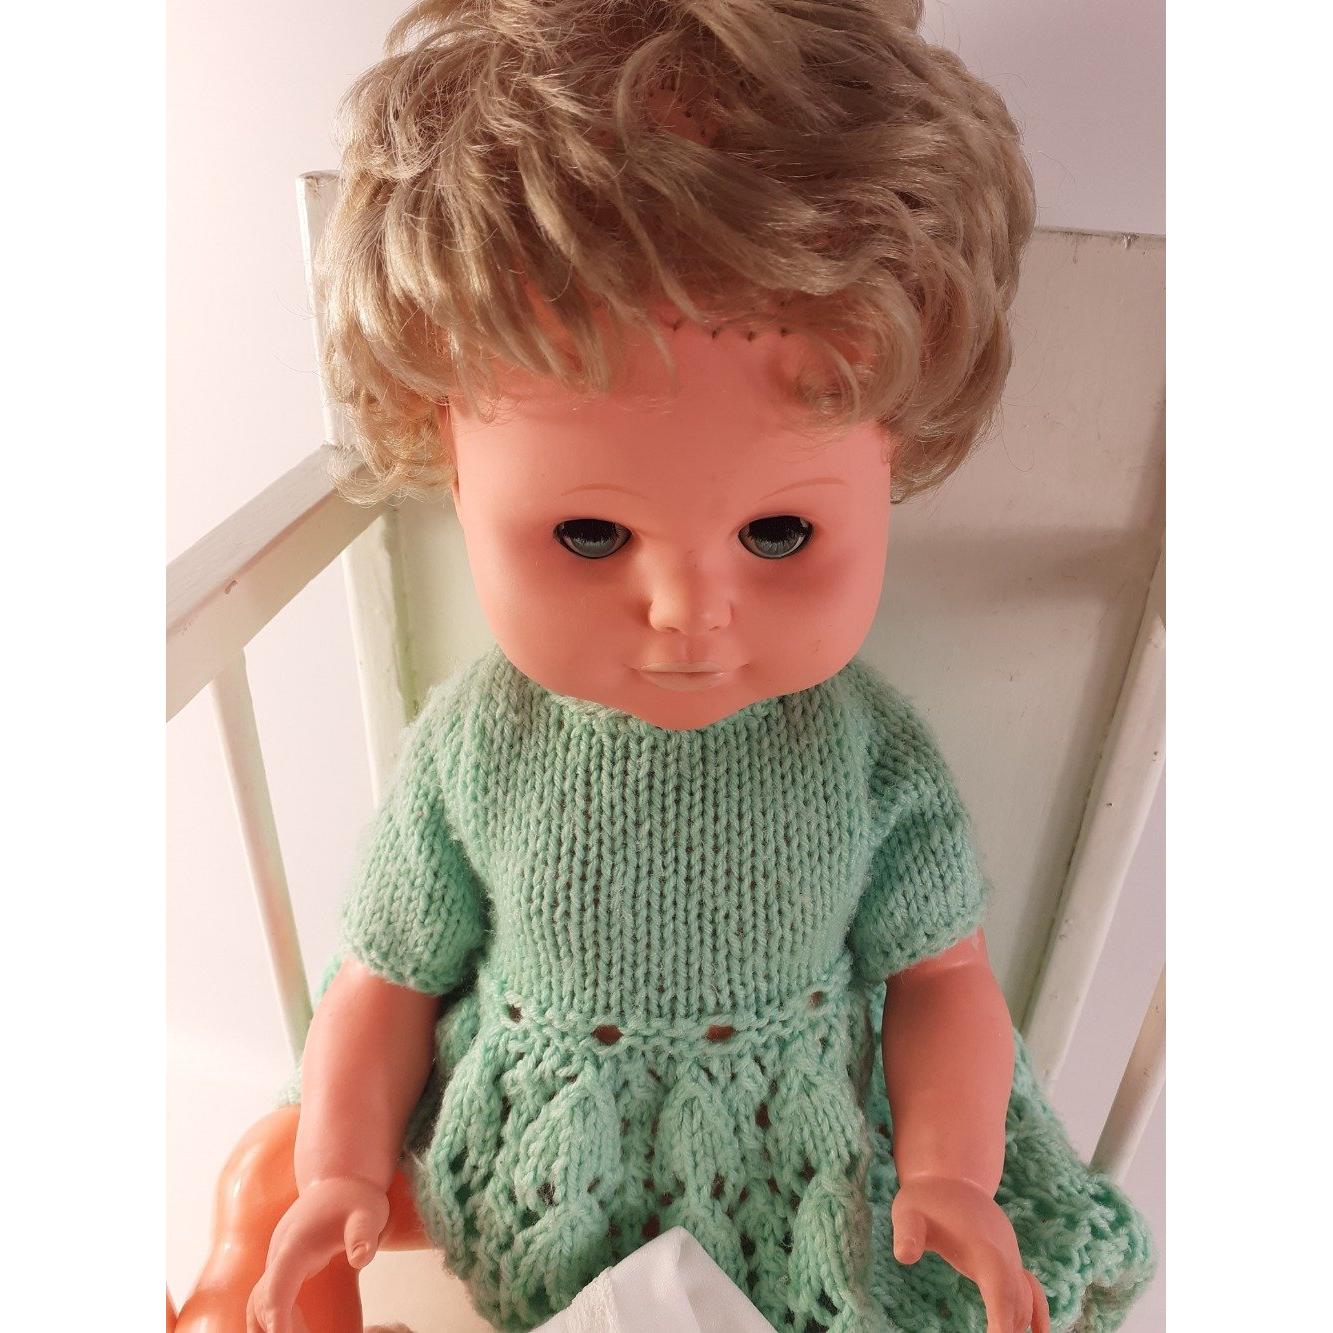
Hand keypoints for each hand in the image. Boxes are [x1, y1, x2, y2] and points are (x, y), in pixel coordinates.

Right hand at [246, 1176, 389, 1332]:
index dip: (276, 1318)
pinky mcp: (285, 1267)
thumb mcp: (368, 1213)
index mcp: (295, 1246)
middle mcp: (280, 1256)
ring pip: (260, 1302)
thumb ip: (363, 1235)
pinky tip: (299, 1330)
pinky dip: (279, 1318)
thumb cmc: (357, 1199)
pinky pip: (273, 1299)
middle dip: (275, 1328)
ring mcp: (279, 1262)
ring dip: (273, 1324)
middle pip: (263, 1301)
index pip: (277, 1289)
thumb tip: (360, 1258)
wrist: (342, 1180)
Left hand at [892, 1174, 1048, 1332]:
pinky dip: (1037, 1315)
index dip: (1003, 1321)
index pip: (1000, 1291)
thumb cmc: (925, 1200)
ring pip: (1026, 1301)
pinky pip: (1032, 1292)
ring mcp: (1010, 1260)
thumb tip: (904, 1256)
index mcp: (984, 1250)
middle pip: (1017, 1304)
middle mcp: (1004, 1257)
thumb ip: (907, 1233)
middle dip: (1010, 1331)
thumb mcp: (908, 1212)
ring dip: (1020, 1326)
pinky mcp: (1009, 1263)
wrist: (950, 1180)